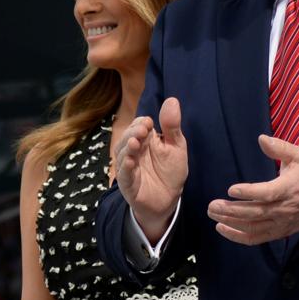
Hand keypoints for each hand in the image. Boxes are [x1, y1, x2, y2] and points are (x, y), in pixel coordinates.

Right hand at [113, 97, 187, 241]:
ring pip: (122, 153)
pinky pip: (123, 174)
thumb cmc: (170, 171)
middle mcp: (133, 151)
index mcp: (145, 140)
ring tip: (135, 142)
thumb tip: (172, 100)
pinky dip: (125, 167)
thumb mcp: (176, 146)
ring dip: (127, 146)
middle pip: (127, 136)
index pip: (138, 125)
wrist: (169, 200)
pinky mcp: (127, 183)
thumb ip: (172, 126)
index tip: (149, 123)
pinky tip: (130, 161)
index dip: (142, 123)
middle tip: (143, 130)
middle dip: (134, 132)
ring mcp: (128, 167)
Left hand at [206, 134, 298, 244]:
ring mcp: (280, 223)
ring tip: (213, 213)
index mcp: (289, 189)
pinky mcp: (277, 233)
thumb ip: (280, 148)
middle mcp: (283, 209)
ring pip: (253, 227)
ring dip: (231, 222)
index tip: (231, 189)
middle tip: (212, 205)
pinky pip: (256, 238)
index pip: (268, 193)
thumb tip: (261, 138)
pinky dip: (238, 236)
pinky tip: (222, 228)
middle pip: (256, 213)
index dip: (250, 193)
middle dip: (232, 210)